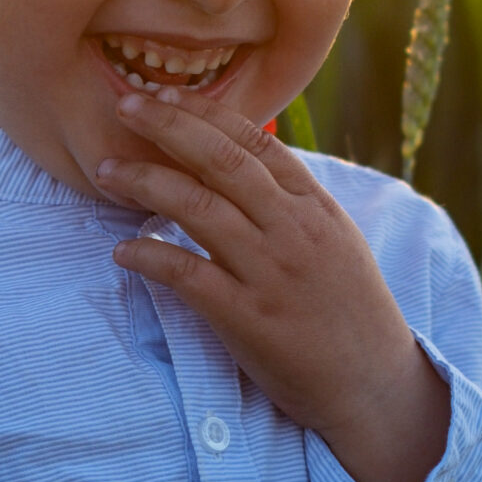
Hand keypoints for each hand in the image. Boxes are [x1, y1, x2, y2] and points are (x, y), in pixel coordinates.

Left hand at [96, 91, 451, 481]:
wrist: (374, 385)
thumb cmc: (350, 312)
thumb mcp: (336, 241)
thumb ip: (293, 202)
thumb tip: (242, 162)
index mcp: (315, 207)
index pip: (256, 141)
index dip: (206, 113)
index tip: (165, 96)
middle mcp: (293, 230)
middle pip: (221, 160)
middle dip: (167, 126)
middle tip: (124, 105)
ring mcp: (270, 272)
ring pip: (197, 208)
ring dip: (145, 183)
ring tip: (107, 172)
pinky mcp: (247, 318)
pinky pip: (186, 274)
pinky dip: (149, 256)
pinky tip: (124, 251)